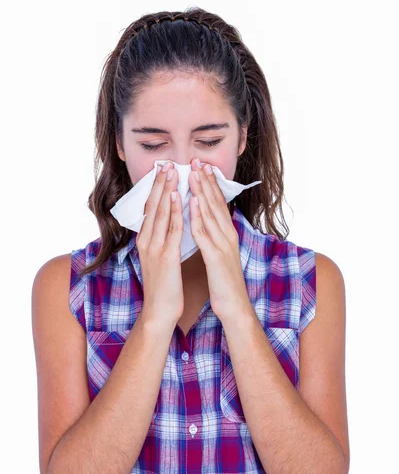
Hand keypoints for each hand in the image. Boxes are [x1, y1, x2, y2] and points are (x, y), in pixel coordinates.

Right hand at [137, 161, 183, 324]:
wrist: (159, 311)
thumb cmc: (163, 287)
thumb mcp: (159, 259)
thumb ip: (160, 242)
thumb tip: (166, 226)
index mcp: (145, 241)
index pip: (149, 209)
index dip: (155, 189)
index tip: (161, 171)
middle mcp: (146, 241)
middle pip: (152, 206)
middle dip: (159, 183)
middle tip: (166, 163)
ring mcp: (154, 248)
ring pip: (160, 213)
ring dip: (165, 190)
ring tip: (171, 171)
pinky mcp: (165, 256)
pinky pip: (171, 229)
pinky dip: (173, 211)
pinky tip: (177, 196)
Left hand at [188, 158, 251, 321]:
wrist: (234, 306)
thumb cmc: (225, 282)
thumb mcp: (221, 255)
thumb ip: (216, 238)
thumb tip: (208, 224)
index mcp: (227, 234)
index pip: (218, 205)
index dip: (210, 185)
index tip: (202, 167)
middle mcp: (228, 235)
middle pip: (216, 203)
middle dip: (206, 181)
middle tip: (197, 161)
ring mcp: (223, 245)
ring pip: (211, 213)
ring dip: (201, 192)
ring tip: (192, 174)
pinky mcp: (216, 256)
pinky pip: (205, 233)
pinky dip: (198, 216)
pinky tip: (191, 203)